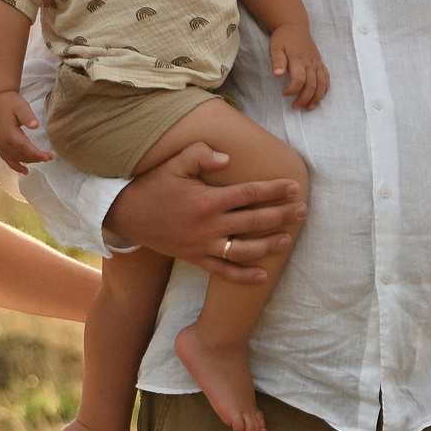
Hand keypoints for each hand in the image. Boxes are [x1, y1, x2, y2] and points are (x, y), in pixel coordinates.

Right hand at [0, 90, 49, 173]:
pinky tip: (23, 170)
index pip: (24, 147)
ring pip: (14, 158)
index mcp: (8, 133)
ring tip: (40, 162)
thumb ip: (28, 116)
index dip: (36, 154)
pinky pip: (5, 158)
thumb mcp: (21, 106)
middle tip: (49, 157)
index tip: (48, 157)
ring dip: (27, 162)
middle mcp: (2, 141)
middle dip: (35, 158)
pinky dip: (14, 166)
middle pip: (20, 155)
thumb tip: (35, 126)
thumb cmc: (10, 102)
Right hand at [102, 142, 305, 283]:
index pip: (250, 194)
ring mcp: (203, 245)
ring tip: (289, 240)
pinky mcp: (196, 259)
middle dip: (282, 216)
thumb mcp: (173, 163)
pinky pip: (223, 272)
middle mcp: (209, 225)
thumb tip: (227, 158)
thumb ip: (200, 154)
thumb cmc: (153, 185)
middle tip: (303, 212)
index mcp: (207, 200)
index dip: (274, 190)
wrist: (127, 215)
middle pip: (254, 222)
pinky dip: (244, 276)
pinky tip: (263, 275)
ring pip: (244, 250)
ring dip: (270, 246)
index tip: (293, 187)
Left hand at [268, 25, 329, 108]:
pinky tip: (319, 97)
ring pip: (322, 83)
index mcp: (298, 59)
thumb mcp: (275, 48)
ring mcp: (317, 63)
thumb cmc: (283, 38)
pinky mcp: (320, 62)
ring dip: (317, 97)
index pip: (299, 79)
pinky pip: (326, 77)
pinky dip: (325, 88)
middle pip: (312, 85)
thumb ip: (277, 61)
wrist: (294, 26)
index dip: (293, 90)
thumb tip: (277, 75)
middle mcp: (310, 62)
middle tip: (295, 106)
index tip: (284, 94)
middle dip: (304, 98)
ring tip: (309, 107)